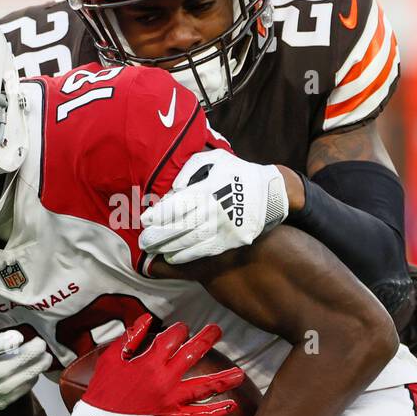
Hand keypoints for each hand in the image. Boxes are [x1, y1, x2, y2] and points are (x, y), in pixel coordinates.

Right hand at [69, 314, 244, 415]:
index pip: (171, 339)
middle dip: (206, 339)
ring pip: (203, 386)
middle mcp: (164, 379)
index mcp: (149, 362)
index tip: (183, 328)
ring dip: (223, 379)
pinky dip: (214, 411)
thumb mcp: (111, 358)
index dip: (179, 330)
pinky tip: (229, 405)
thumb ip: (130, 338)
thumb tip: (147, 320)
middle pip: (192, 355)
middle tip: (218, 330)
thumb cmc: (103, 390)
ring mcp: (171, 400)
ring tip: (240, 373)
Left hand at [138, 148, 289, 264]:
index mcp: (208, 189)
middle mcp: (214, 209)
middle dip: (158, 235)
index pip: (177, 205)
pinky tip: (173, 257)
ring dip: (169, 247)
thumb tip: (174, 188)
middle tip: (144, 240)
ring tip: (154, 249)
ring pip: (190, 241)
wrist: (272, 191)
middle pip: (180, 226)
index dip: (159, 214)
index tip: (145, 219)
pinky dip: (187, 256)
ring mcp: (223, 227)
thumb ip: (190, 168)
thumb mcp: (216, 158)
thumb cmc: (238, 172)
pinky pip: (205, 251)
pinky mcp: (232, 240)